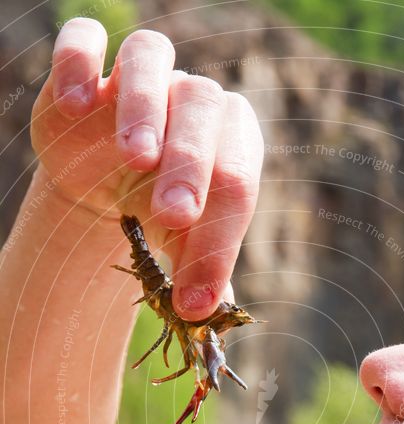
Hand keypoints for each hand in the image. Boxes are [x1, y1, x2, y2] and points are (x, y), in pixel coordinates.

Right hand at [30, 18, 263, 318]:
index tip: (192, 295)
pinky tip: (74, 105)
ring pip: (152, 57)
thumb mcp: (183, 249)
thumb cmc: (158, 216)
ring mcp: (144, 76)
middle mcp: (194, 99)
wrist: (105, 188)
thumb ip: (201, 274)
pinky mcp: (88, 68)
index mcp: (232, 142)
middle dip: (192, 165)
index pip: (237, 179)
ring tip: (135, 156)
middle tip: (173, 215)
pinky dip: (79, 61)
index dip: (220, 238)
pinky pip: (84, 39)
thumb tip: (206, 313)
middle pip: (204, 109)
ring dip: (146, 104)